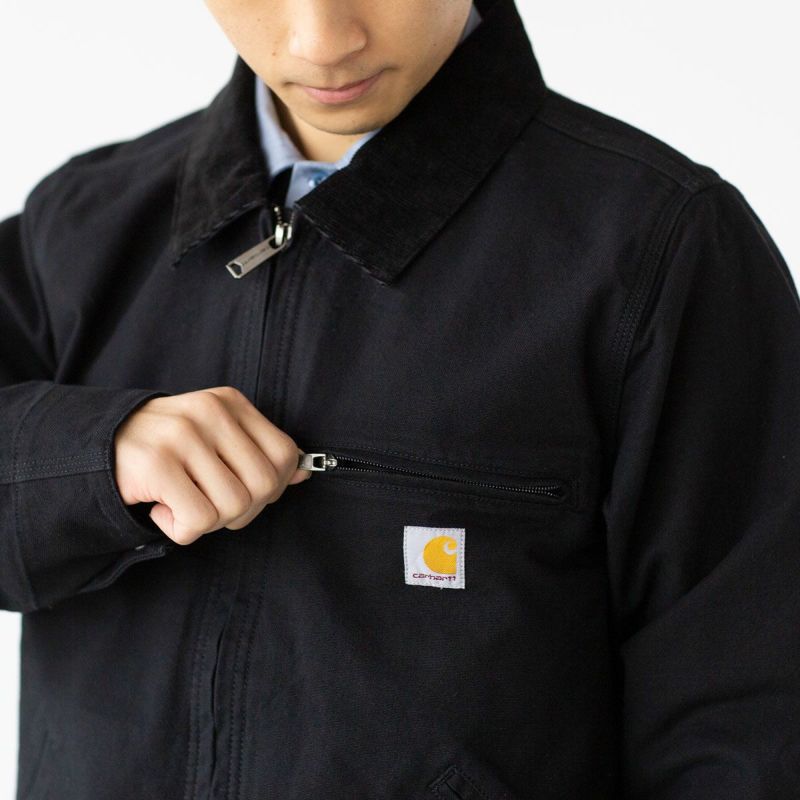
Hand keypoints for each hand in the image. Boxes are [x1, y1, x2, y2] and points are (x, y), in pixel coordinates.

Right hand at [113, 386, 311, 543]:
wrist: (95, 448)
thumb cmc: (166, 450)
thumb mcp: (216, 439)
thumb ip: (259, 454)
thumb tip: (304, 473)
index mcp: (229, 402)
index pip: (285, 454)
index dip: (273, 486)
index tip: (245, 490)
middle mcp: (209, 412)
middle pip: (264, 486)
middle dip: (242, 510)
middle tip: (210, 504)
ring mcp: (182, 436)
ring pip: (233, 506)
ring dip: (210, 522)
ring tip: (183, 503)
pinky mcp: (156, 464)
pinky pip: (198, 521)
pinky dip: (182, 530)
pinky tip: (163, 509)